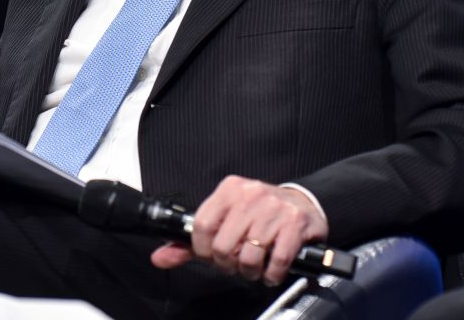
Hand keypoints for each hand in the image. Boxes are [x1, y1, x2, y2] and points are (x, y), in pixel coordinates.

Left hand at [150, 175, 328, 286]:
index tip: (211, 256)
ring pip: (249, 256)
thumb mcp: (225, 219)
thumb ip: (190, 242)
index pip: (201, 225)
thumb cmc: (259, 214)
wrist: (304, 202)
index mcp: (230, 190)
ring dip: (250, 271)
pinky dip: (271, 274)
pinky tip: (271, 270)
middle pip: (223, 245)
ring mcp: (275, 209)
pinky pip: (276, 261)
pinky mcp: (295, 224)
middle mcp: (251, 194)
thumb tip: (159, 258)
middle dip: (228, 264)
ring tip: (255, 267)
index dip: (203, 250)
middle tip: (236, 263)